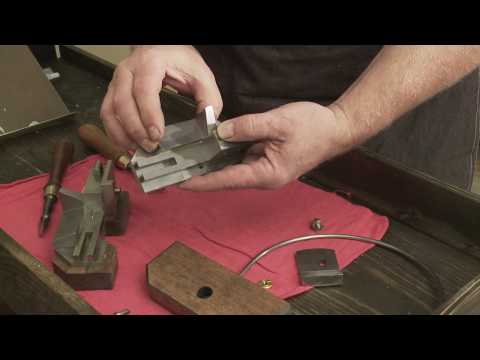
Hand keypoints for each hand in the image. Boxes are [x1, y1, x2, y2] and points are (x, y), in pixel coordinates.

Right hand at [100, 45, 222, 151]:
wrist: (162, 47)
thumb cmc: (179, 59)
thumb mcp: (200, 73)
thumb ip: (209, 97)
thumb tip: (208, 121)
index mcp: (150, 62)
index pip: (144, 90)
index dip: (149, 115)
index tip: (157, 134)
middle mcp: (128, 70)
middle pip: (123, 102)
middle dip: (135, 129)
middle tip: (151, 146)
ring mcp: (117, 81)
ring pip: (110, 110)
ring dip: (122, 134)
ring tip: (138, 149)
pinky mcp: (113, 91)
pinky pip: (107, 113)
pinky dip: (114, 132)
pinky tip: (127, 144)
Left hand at [179, 102, 355, 190]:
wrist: (336, 129)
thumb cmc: (313, 128)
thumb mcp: (278, 123)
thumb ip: (247, 127)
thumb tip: (220, 132)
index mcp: (266, 174)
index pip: (226, 180)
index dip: (201, 181)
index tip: (180, 182)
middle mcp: (263, 177)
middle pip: (226, 178)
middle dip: (201, 174)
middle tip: (176, 168)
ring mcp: (265, 170)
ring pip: (232, 169)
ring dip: (211, 165)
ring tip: (187, 159)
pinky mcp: (266, 162)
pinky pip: (240, 160)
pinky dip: (225, 155)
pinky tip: (211, 147)